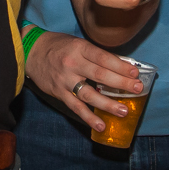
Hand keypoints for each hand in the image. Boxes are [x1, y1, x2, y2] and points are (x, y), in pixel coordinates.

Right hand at [26, 31, 140, 133]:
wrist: (31, 52)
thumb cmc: (59, 46)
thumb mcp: (78, 43)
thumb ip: (97, 55)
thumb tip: (123, 66)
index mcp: (79, 48)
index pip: (103, 58)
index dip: (120, 66)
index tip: (135, 73)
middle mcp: (72, 64)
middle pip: (100, 75)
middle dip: (120, 83)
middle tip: (138, 89)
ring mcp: (65, 80)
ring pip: (89, 94)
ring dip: (107, 104)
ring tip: (123, 111)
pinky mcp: (59, 93)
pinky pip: (76, 107)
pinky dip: (89, 117)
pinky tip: (101, 125)